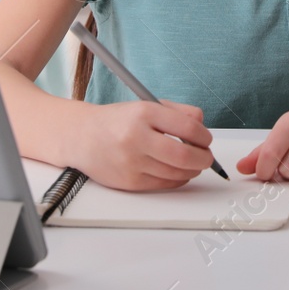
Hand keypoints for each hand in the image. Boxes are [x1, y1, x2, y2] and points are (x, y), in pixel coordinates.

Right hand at [76, 99, 216, 191]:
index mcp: (144, 113)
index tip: (206, 139)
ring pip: (177, 173)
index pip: (188, 128)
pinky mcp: (129, 182)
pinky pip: (164, 184)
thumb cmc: (117, 121)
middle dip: (204, 159)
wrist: (82, 136)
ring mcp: (132, 162)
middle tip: (207, 157)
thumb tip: (202, 125)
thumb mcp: (146, 105)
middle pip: (185, 155)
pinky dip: (178, 179)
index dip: (204, 137)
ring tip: (193, 164)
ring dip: (193, 170)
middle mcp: (137, 137)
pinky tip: (178, 172)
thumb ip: (178, 112)